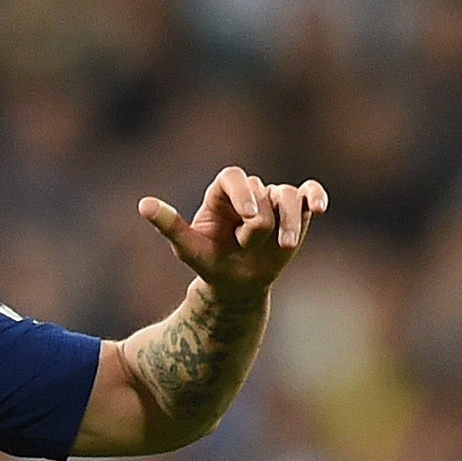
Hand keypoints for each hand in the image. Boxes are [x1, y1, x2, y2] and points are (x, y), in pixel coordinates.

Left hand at [139, 168, 328, 302]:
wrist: (237, 283)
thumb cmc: (210, 264)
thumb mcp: (188, 250)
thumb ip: (170, 226)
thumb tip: (143, 204)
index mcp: (221, 194)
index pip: (233, 177)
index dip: (242, 192)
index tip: (249, 216)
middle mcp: (249, 192)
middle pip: (263, 191)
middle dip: (260, 223)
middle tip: (249, 245)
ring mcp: (273, 200)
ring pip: (289, 194)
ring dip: (291, 219)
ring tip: (285, 246)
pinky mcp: (296, 210)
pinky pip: (309, 192)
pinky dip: (316, 196)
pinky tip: (319, 208)